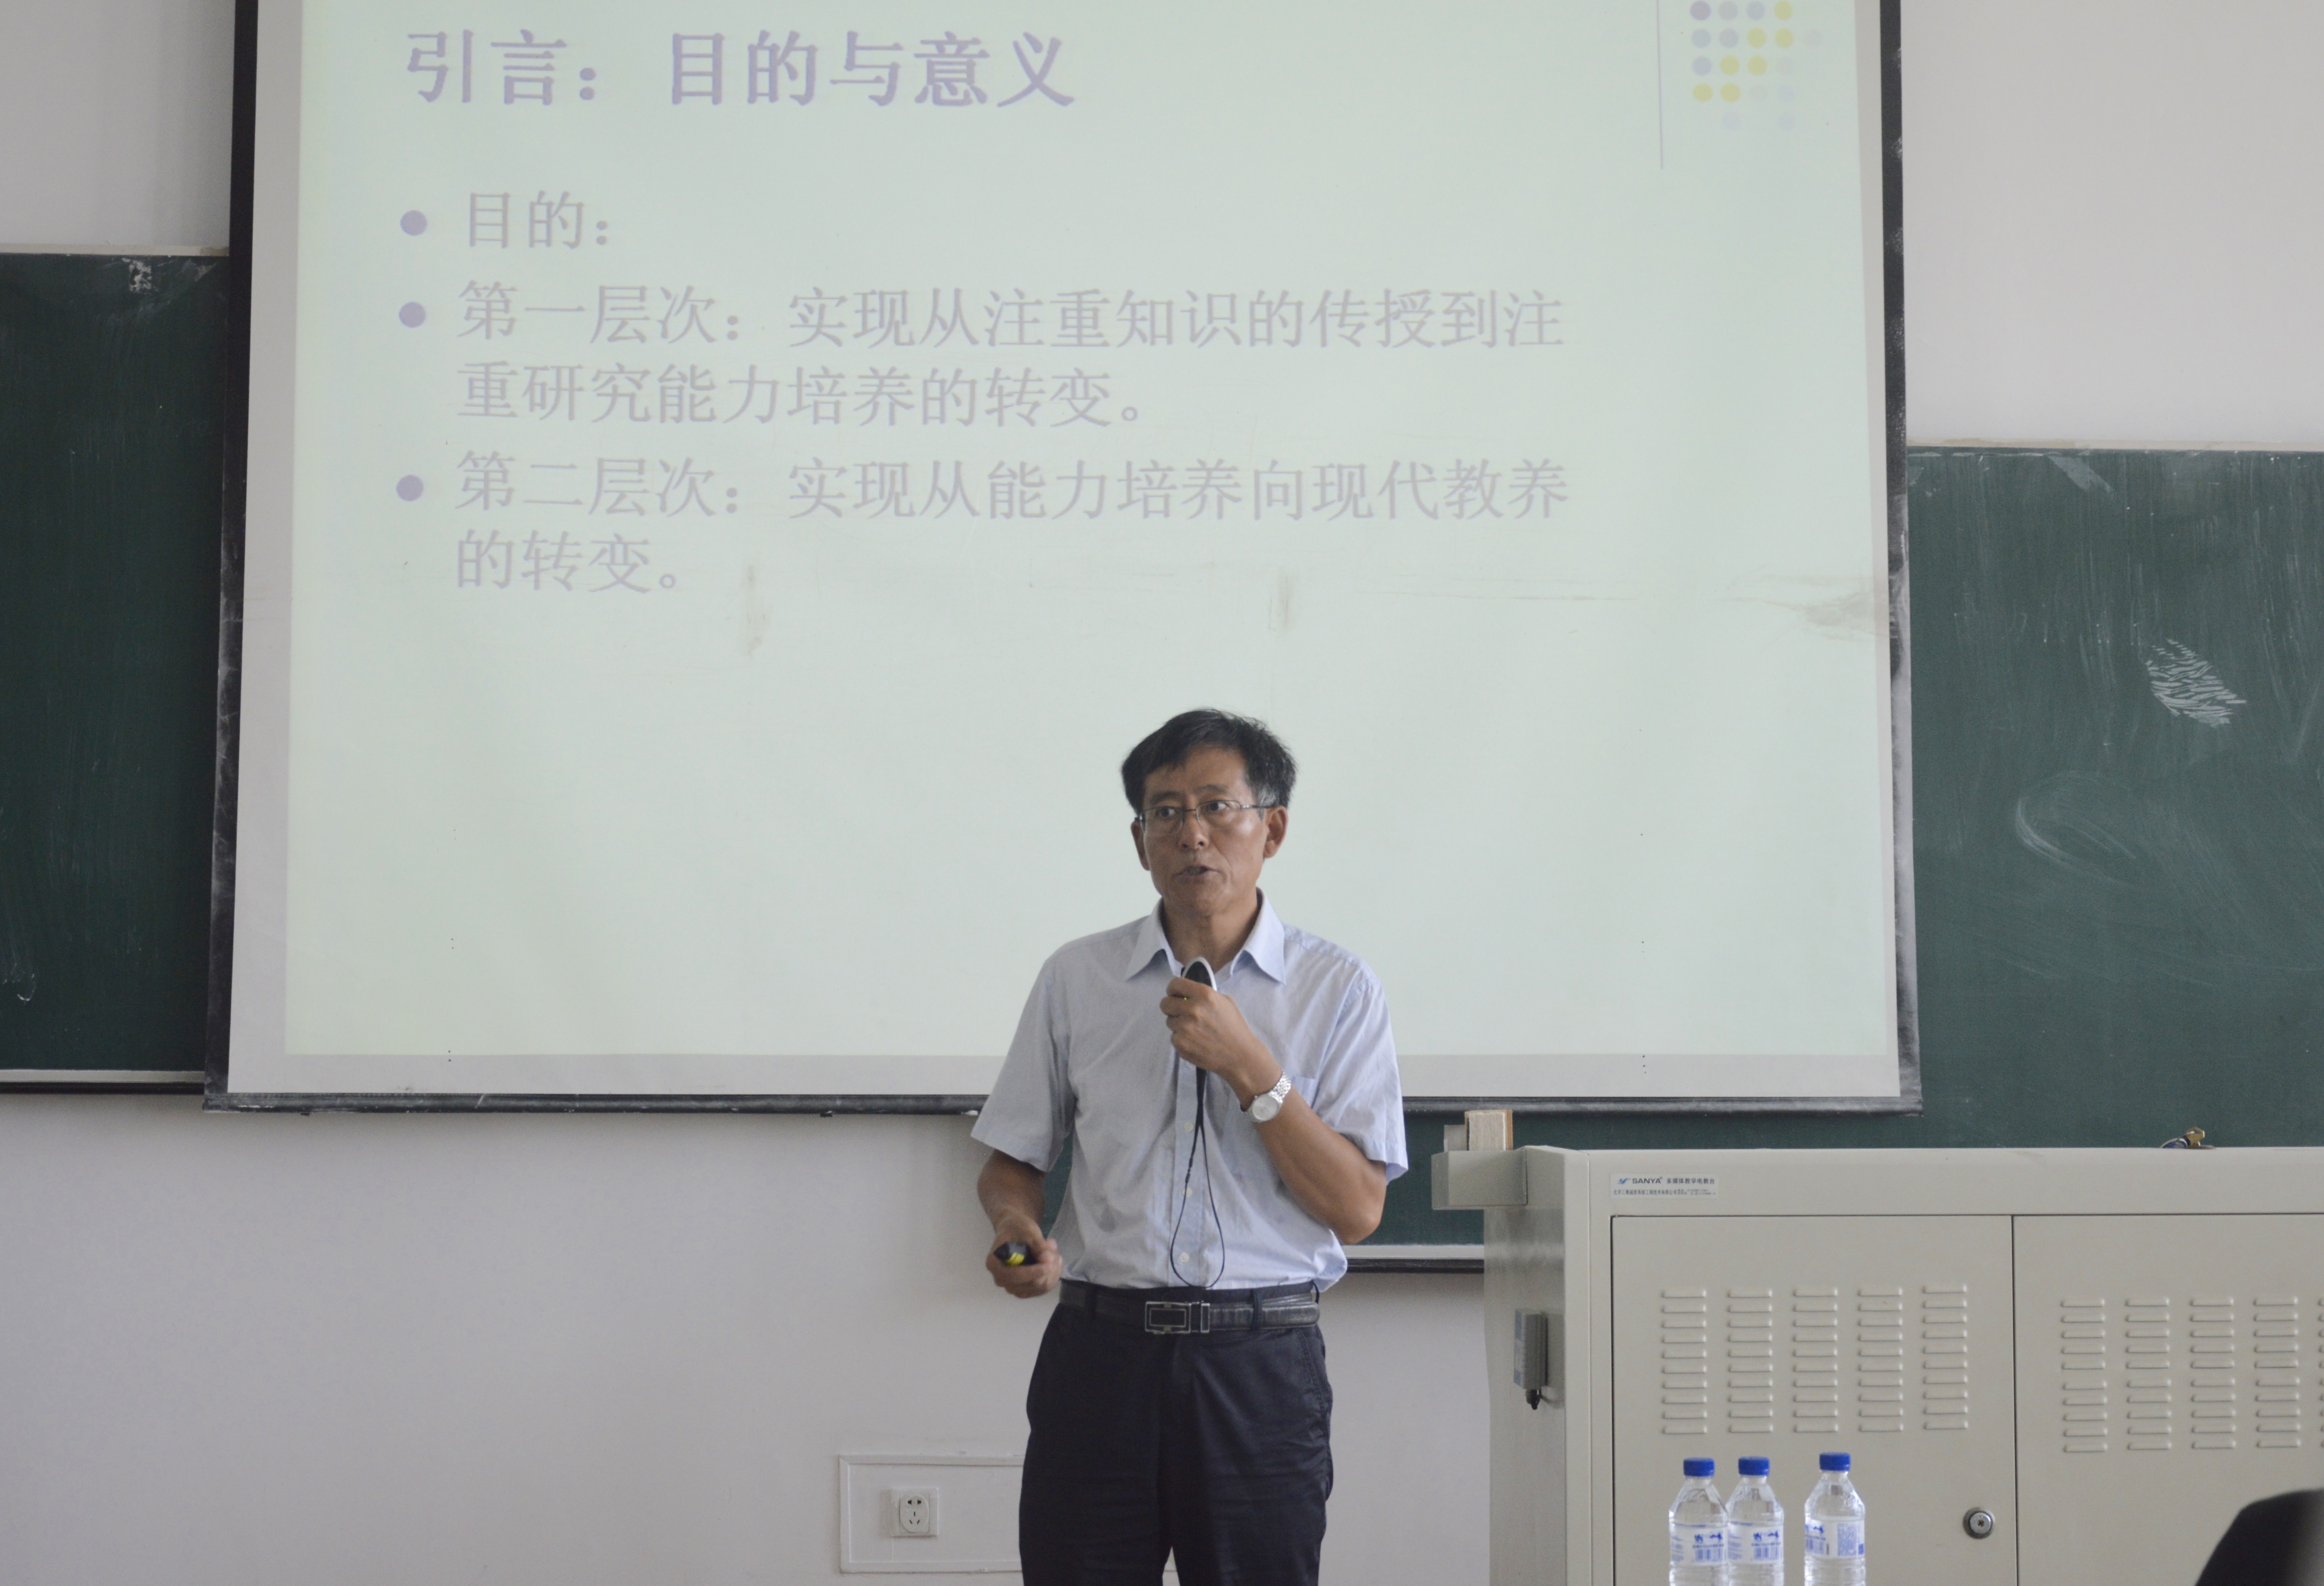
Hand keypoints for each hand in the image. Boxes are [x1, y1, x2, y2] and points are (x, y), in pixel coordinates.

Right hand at [984, 1211, 1060, 1298]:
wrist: (1015, 1231)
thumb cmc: (1017, 1228)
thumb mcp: (1027, 1230)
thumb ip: (1038, 1244)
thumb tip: (1048, 1258)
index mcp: (994, 1265)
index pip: (1015, 1276)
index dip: (1033, 1272)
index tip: (1049, 1264)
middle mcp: (1001, 1280)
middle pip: (1030, 1284)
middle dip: (1047, 1269)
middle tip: (1053, 1249)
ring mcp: (1014, 1287)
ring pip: (1040, 1287)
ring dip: (1053, 1271)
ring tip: (1053, 1250)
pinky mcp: (1026, 1290)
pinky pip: (1044, 1288)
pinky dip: (1053, 1275)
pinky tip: (1055, 1260)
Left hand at [1162, 976, 1282, 1107]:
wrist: (1239, 1055)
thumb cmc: (1234, 1027)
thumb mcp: (1225, 1002)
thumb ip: (1204, 995)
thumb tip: (1187, 994)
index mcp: (1204, 995)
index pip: (1174, 984)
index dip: (1173, 990)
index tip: (1176, 995)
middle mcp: (1192, 1009)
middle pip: (1165, 1003)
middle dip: (1172, 1007)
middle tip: (1182, 1013)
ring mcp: (1185, 1027)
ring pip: (1169, 1021)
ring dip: (1178, 1024)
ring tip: (1195, 1030)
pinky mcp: (1181, 1043)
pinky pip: (1173, 1037)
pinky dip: (1182, 1039)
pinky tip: (1196, 1042)